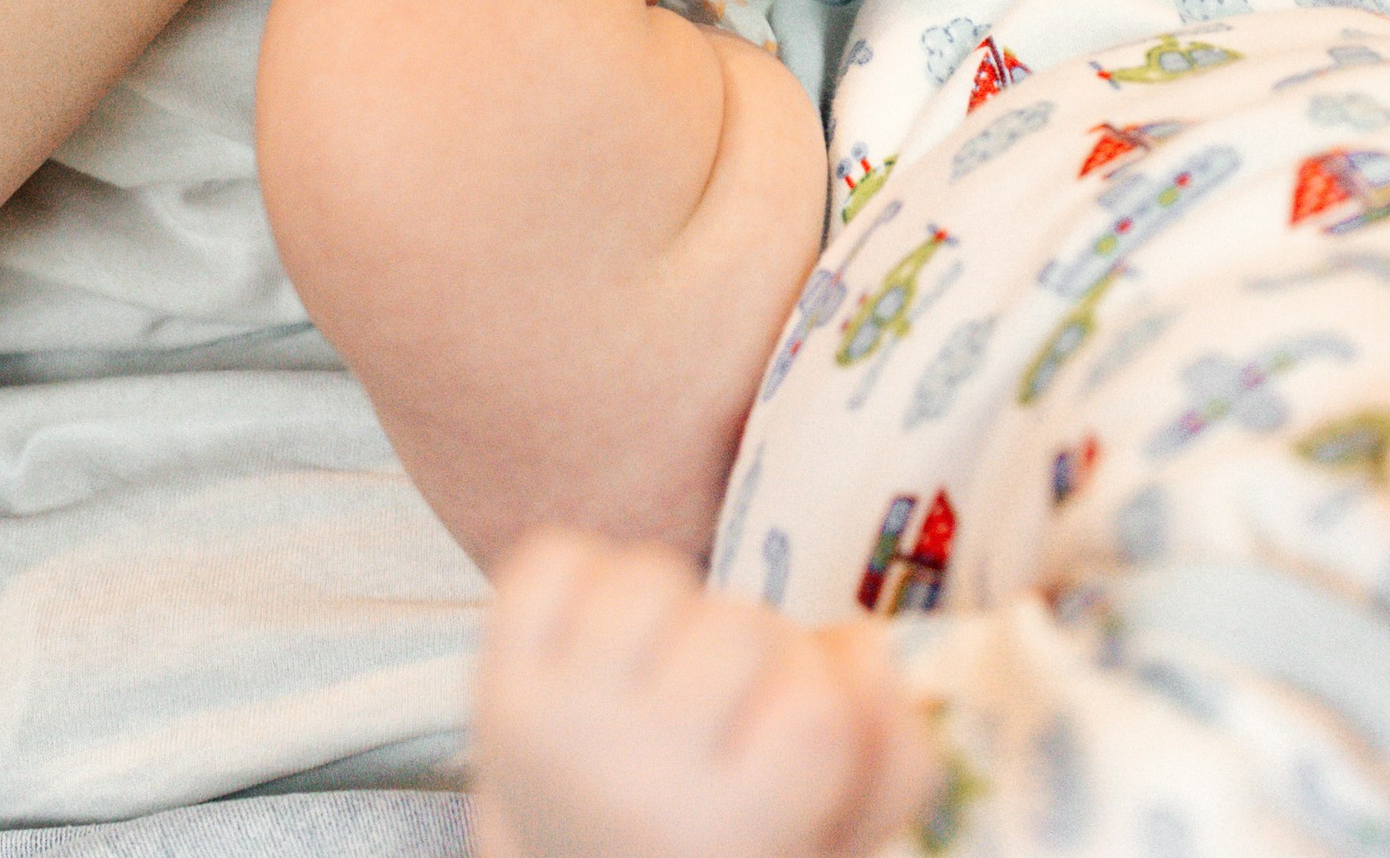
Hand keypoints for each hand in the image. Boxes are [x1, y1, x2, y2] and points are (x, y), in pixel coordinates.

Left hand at [475, 530, 933, 857]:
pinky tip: (596, 653)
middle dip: (751, 658)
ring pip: (650, 579)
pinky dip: (579, 583)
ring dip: (668, 614)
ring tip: (659, 682)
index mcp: (734, 838)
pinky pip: (551, 560)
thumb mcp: (838, 836)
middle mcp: (634, 784)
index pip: (817, 711)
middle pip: (740, 628)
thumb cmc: (727, 847)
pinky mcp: (496, 689)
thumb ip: (894, 751)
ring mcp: (556, 731)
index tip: (789, 758)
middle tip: (723, 724)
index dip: (820, 709)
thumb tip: (861, 642)